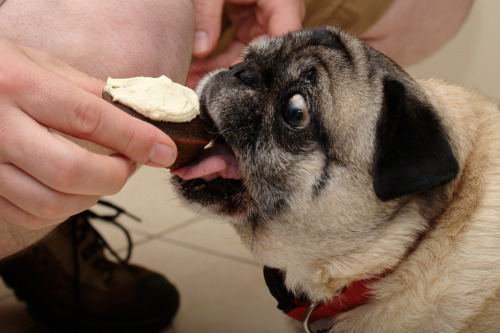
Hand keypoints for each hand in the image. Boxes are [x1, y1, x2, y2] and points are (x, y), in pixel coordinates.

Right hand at [0, 39, 176, 229]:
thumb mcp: (40, 64)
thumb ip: (86, 91)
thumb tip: (136, 114)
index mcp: (17, 86)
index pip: (88, 118)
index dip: (134, 138)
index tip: (164, 150)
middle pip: (71, 171)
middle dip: (115, 175)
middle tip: (131, 163)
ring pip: (51, 203)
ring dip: (93, 196)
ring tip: (105, 176)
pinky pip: (30, 215)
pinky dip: (64, 209)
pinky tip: (74, 189)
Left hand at [188, 0, 304, 87]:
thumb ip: (207, 12)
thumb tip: (201, 50)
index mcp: (281, 0)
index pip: (284, 40)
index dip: (267, 66)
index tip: (242, 87)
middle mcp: (278, 12)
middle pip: (264, 54)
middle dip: (236, 74)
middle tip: (210, 93)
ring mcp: (264, 18)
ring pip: (249, 55)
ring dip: (224, 71)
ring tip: (198, 86)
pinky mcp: (251, 21)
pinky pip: (240, 48)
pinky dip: (220, 60)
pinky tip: (200, 72)